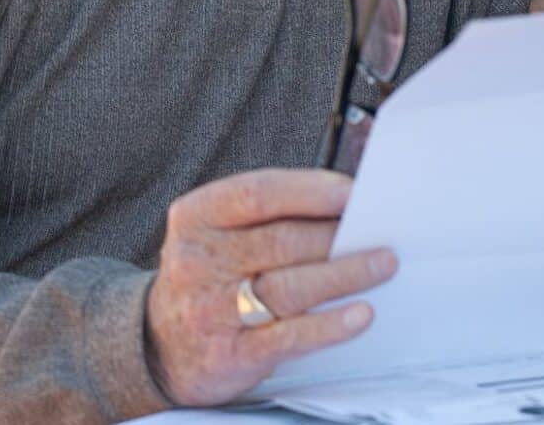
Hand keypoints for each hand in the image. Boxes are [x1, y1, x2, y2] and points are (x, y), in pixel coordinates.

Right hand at [145, 169, 397, 405]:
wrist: (160, 344)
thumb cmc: (211, 275)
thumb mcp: (221, 232)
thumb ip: (272, 214)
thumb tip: (347, 203)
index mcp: (197, 217)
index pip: (258, 193)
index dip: (310, 190)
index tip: (353, 192)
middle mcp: (199, 260)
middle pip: (282, 240)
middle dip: (337, 235)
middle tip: (382, 232)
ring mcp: (211, 310)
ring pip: (289, 286)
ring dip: (345, 274)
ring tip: (383, 264)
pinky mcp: (230, 353)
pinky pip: (289, 337)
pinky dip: (329, 325)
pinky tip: (360, 314)